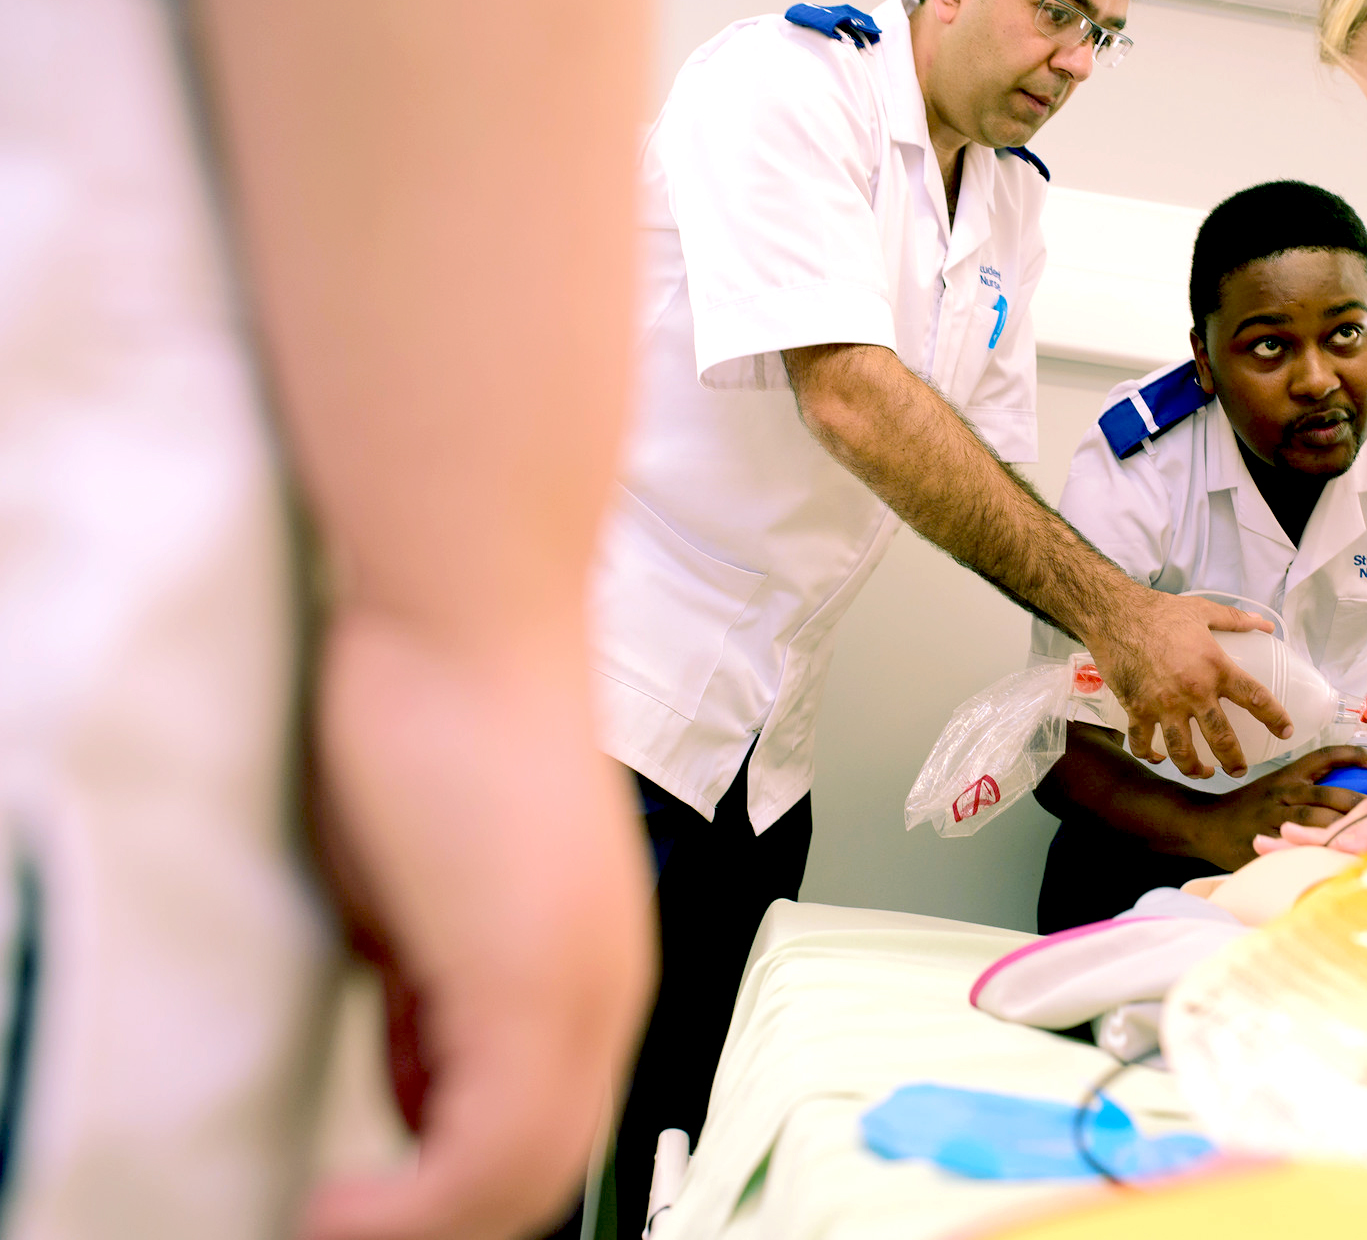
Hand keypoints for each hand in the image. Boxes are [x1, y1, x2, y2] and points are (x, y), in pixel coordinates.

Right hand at [301, 621, 654, 1239]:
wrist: (465, 614)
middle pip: (543, 1171)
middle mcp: (612, 988)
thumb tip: (415, 1076)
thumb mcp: (423, 892)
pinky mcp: (537, 981)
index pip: (547, 1128)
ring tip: (328, 1220)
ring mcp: (587, 988)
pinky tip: (334, 1202)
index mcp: (595, 965)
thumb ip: (433, 994)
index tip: (374, 1193)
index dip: (458, 1186)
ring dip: (419, 1223)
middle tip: (340, 1220)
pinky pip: (490, 1157)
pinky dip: (412, 1211)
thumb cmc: (438, 718)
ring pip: (526, 1178)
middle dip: (439, 1217)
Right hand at [1082, 589, 1292, 779]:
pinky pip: (1142, 742)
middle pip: (1221, 739)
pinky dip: (1148, 754)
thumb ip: (1236, 620)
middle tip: (1239, 770)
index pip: (1255, 698)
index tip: (1285, 731)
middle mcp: (1192, 692)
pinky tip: (1156, 758)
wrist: (1115, 614)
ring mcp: (1163, 705)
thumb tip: (1266, 625)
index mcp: (1215, 667)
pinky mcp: (1136, 709)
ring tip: (1202, 772)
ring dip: (1194, 768)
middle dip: (1234, 761)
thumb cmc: (1160, 611)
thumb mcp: (1203, 610)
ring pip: (1182, 752)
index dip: (1275, 718)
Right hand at [1175, 746, 1366, 869]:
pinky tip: (1345, 860)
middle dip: (1363, 804)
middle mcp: (1283, 792)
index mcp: (1288, 775)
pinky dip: (1324, 853)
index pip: (1325, 757)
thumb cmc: (1246, 807)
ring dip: (1349, 830)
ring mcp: (1275, 817)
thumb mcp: (1274, 786)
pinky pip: (1300, 847)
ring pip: (1318, 821)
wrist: (1206, 824)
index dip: (1353, 755)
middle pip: (1330, 794)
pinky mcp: (1268, 841)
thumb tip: (1348, 797)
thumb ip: (1306, 789)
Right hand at [1267, 779, 1366, 872]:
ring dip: (1301, 844)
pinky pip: (1344, 843)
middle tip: (1261, 843)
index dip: (1347, 854)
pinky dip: (1318, 848)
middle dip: (1300, 842)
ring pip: (1333, 837)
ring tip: (1265, 845)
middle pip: (1333, 832)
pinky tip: (1292, 847)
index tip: (1331, 867)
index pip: (1356, 835)